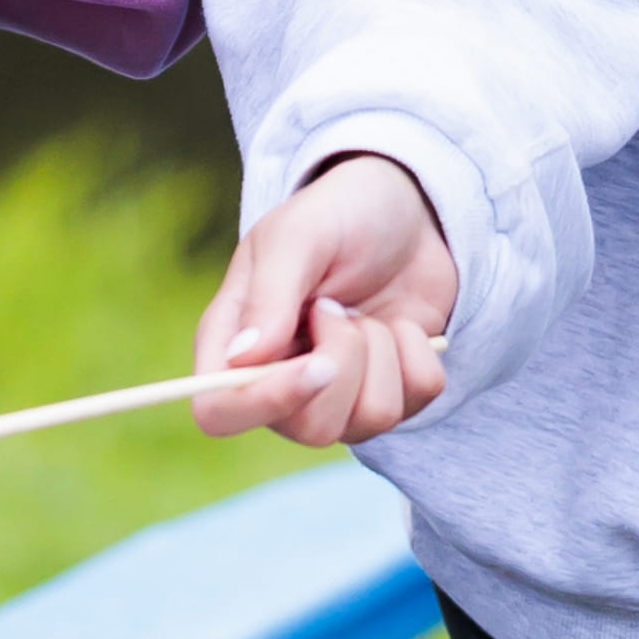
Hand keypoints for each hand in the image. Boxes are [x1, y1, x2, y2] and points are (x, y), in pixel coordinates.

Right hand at [190, 153, 457, 446]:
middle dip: (344, 362)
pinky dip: (418, 355)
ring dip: (382, 354)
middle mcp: (281, 381)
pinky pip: (416, 404)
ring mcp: (338, 394)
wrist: (407, 209)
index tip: (317, 362)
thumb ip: (270, 294)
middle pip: (309, 429)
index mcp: (234, 343)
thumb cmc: (338, 214)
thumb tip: (241, 359)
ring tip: (364, 313)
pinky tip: (400, 324)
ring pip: (369, 422)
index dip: (265, 404)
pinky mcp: (390, 392)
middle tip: (339, 308)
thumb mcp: (299, 235)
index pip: (219, 412)